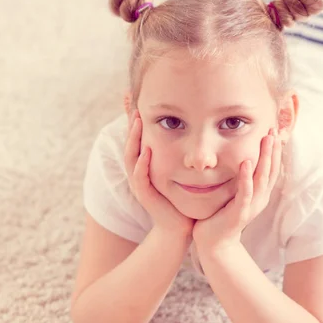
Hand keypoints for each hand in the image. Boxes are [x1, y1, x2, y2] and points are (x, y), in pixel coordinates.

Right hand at [124, 110, 195, 238]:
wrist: (180, 227)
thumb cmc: (183, 197)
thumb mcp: (181, 169)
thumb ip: (182, 150)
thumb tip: (194, 127)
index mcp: (146, 163)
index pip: (137, 134)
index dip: (132, 116)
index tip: (130, 94)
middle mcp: (139, 170)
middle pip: (130, 141)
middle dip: (129, 120)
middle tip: (128, 99)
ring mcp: (140, 183)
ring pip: (131, 156)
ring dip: (133, 138)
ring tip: (136, 120)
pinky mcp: (145, 195)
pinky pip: (140, 177)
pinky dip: (141, 164)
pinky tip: (145, 151)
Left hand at [192, 128, 282, 250]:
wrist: (214, 243)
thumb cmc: (221, 215)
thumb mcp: (233, 194)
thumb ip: (239, 179)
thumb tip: (238, 158)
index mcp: (259, 194)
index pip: (270, 169)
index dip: (273, 151)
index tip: (272, 131)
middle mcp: (259, 199)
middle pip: (270, 171)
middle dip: (272, 150)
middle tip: (273, 130)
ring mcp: (251, 206)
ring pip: (262, 179)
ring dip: (264, 159)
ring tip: (266, 141)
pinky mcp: (239, 213)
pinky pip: (245, 193)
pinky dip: (246, 178)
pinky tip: (246, 163)